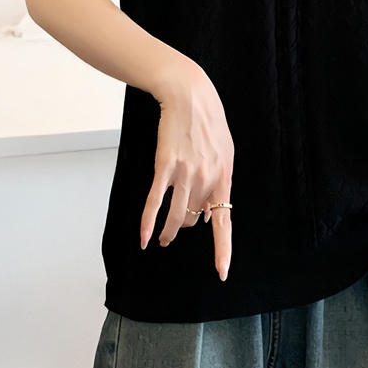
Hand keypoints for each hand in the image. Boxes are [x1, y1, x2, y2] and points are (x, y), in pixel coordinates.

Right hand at [139, 57, 234, 281]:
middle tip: (181, 225)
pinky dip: (147, 222)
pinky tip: (143, 237)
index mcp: (224, 175)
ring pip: (177, 217)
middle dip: (189, 224)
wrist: (190, 95)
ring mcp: (185, 173)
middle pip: (196, 218)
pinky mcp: (165, 166)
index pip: (224, 221)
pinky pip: (155, 201)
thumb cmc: (209, 121)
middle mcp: (207, 178)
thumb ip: (218, 180)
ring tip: (163, 240)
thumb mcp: (224, 150)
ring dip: (169, 232)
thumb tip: (211, 211)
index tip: (221, 272)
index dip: (222, 249)